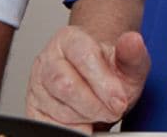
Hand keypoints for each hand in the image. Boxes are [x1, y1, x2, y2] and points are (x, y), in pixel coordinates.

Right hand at [26, 26, 149, 133]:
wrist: (97, 86)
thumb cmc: (109, 74)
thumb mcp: (127, 65)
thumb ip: (132, 54)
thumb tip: (133, 41)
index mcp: (69, 39)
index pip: (83, 56)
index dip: (104, 83)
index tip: (119, 101)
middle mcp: (48, 58)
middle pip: (66, 86)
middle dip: (95, 105)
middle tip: (111, 110)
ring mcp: (37, 84)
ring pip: (59, 109)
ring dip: (85, 118)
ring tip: (97, 111)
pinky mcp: (33, 108)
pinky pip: (50, 126)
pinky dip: (72, 130)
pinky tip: (83, 122)